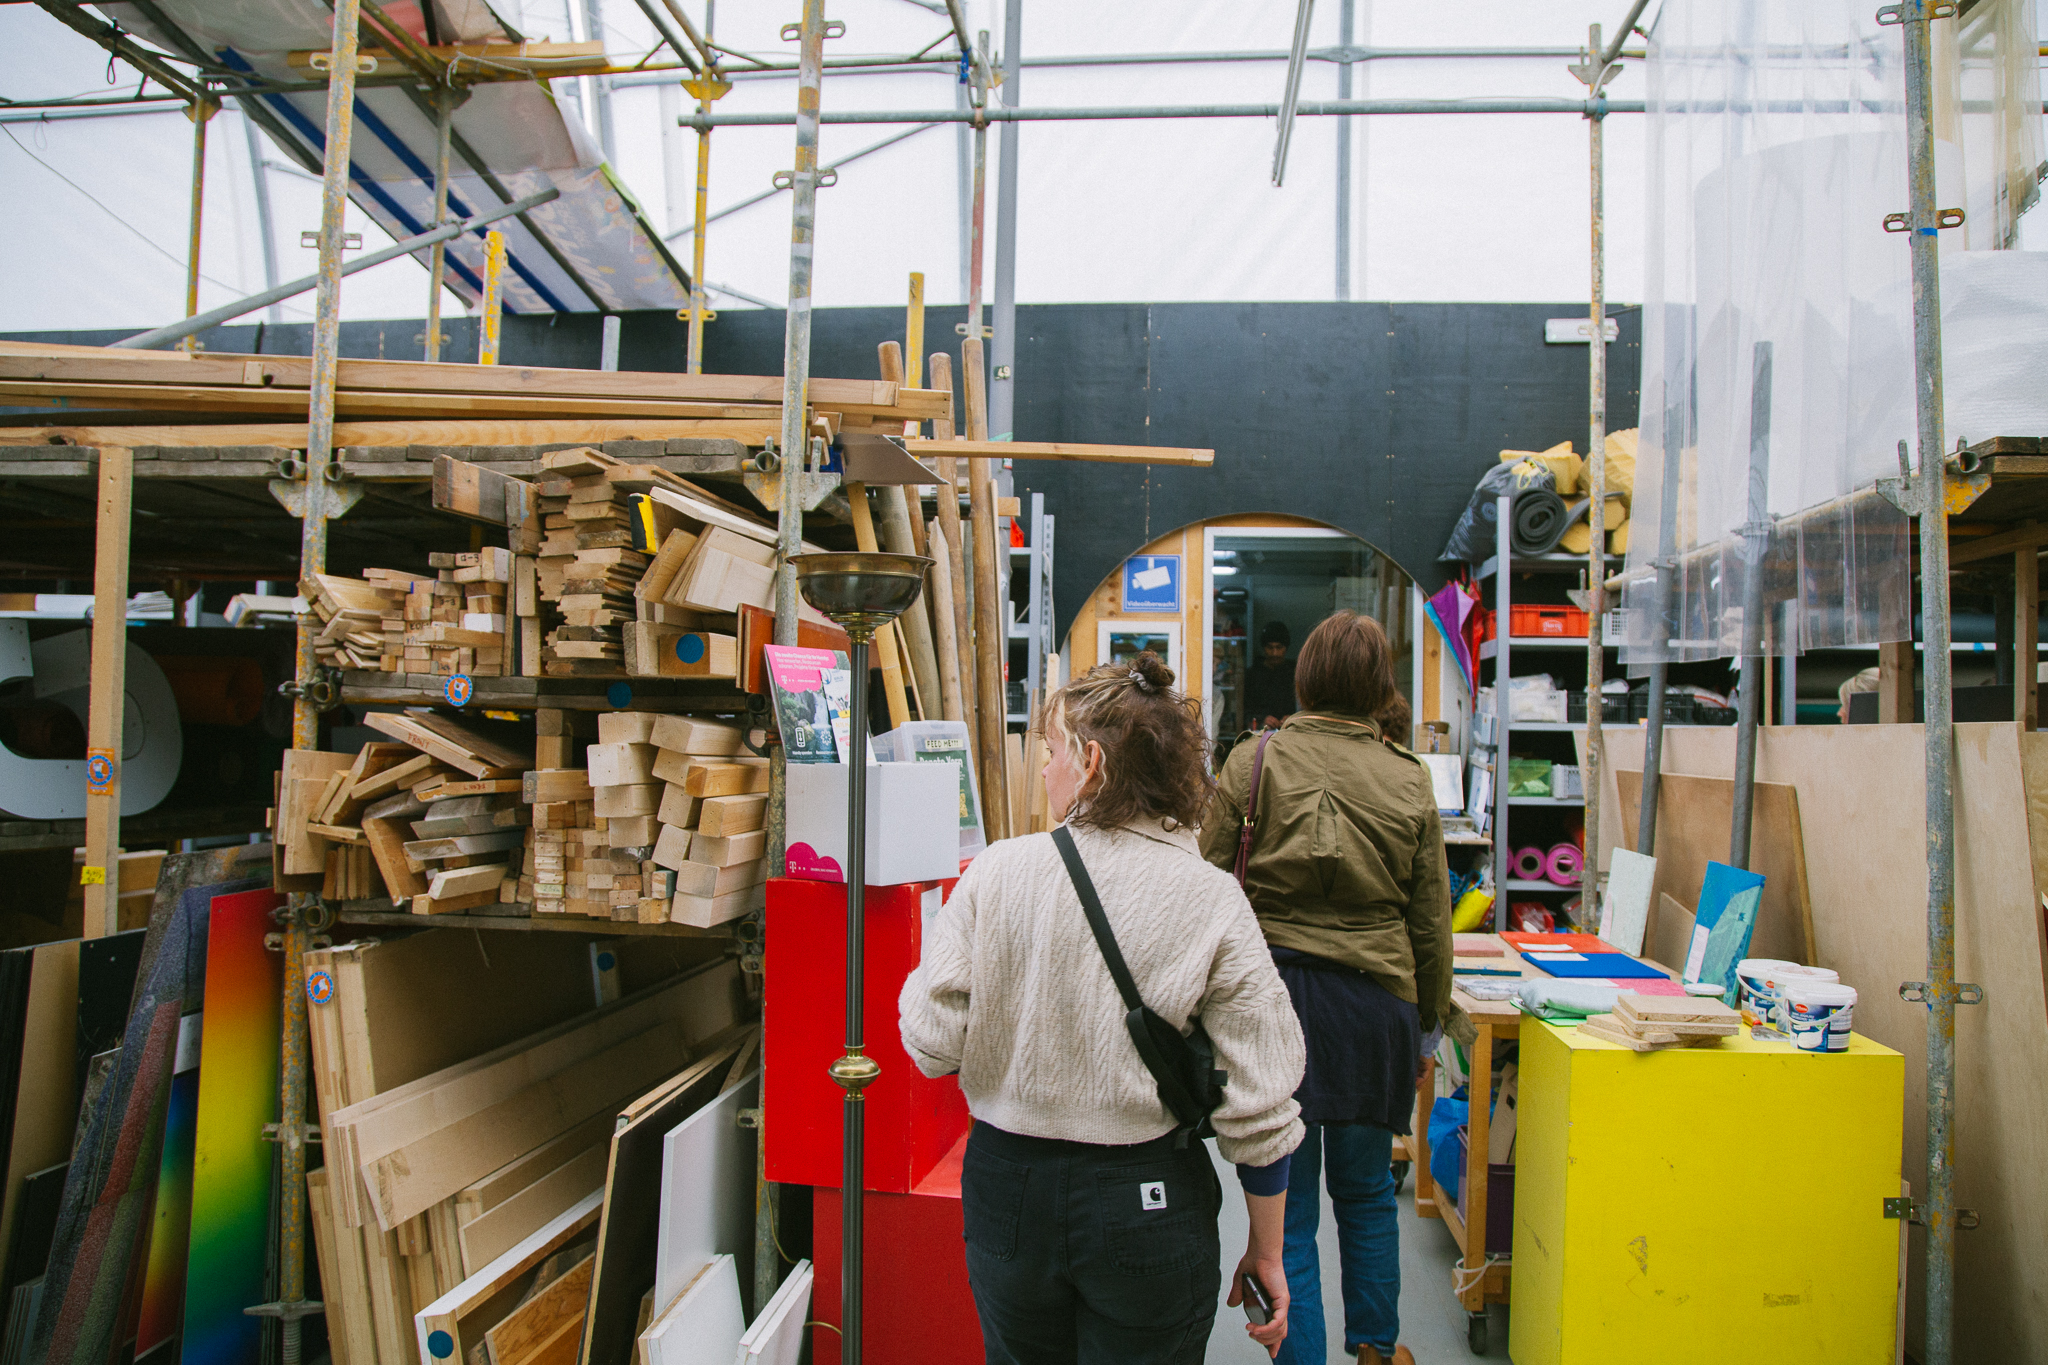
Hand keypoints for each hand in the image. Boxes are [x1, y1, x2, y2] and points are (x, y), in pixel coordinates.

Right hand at [1230, 1195, 1289, 1357]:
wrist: (1259, 1251)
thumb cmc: (1253, 1263)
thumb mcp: (1241, 1283)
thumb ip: (1237, 1295)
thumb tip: (1231, 1305)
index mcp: (1273, 1304)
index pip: (1277, 1328)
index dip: (1274, 1343)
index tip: (1270, 1354)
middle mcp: (1280, 1306)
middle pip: (1279, 1334)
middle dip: (1266, 1341)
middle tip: (1251, 1335)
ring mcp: (1282, 1304)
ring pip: (1279, 1331)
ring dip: (1264, 1336)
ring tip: (1251, 1331)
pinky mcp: (1282, 1300)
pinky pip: (1277, 1322)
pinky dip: (1266, 1328)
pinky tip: (1255, 1328)